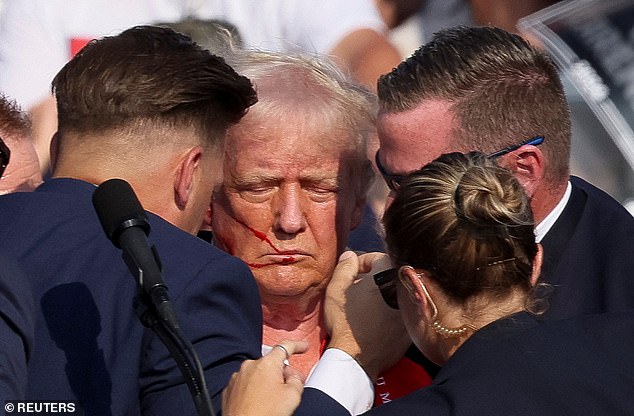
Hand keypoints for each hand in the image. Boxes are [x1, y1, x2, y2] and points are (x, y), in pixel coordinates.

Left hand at [222, 340, 307, 415]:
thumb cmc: (264, 414)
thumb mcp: (293, 396)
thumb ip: (297, 380)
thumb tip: (293, 378)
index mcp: (266, 363)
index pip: (285, 347)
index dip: (297, 346)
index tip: (303, 347)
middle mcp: (250, 366)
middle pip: (272, 363)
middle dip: (282, 373)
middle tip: (291, 386)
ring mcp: (238, 378)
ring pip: (258, 374)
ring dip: (267, 383)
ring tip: (272, 401)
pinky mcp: (230, 390)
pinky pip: (246, 384)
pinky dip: (254, 390)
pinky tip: (260, 403)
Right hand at [324, 251, 410, 379]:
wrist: (357, 358)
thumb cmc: (345, 322)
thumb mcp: (336, 289)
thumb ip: (345, 266)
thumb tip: (350, 255)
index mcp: (388, 274)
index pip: (377, 257)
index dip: (361, 262)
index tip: (352, 273)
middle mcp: (405, 289)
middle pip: (389, 275)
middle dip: (373, 278)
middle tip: (357, 289)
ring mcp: (411, 309)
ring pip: (396, 293)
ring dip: (382, 294)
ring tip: (365, 305)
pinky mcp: (412, 327)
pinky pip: (401, 311)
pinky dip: (390, 311)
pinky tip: (375, 320)